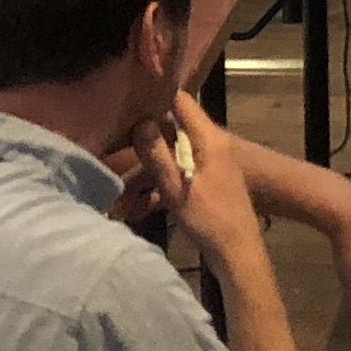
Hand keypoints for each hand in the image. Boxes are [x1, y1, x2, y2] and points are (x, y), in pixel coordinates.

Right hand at [130, 95, 266, 263]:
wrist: (239, 255)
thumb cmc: (211, 220)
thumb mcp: (177, 188)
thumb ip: (157, 154)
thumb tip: (139, 121)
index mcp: (208, 139)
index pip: (180, 101)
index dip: (155, 96)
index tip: (127, 100)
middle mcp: (210, 145)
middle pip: (169, 134)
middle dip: (140, 149)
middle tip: (111, 156)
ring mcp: (208, 165)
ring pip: (168, 160)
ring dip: (144, 178)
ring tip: (119, 203)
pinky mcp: (205, 183)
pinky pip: (175, 176)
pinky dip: (157, 189)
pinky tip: (136, 210)